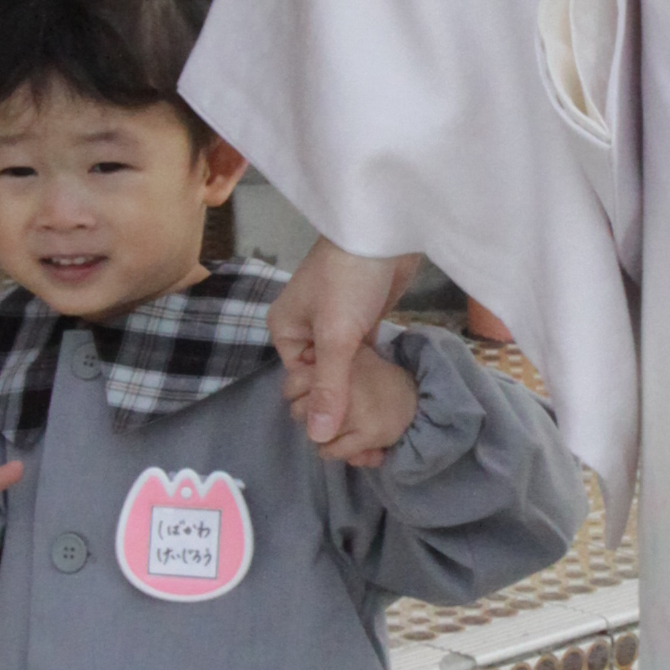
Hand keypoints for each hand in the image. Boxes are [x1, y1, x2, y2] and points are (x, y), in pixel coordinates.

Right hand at [271, 237, 418, 447]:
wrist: (383, 232)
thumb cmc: (348, 280)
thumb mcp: (336, 337)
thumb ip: (329, 388)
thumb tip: (317, 437)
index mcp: (285, 329)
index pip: (298, 380)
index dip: (319, 404)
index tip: (345, 430)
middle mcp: (305, 327)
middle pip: (320, 375)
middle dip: (339, 398)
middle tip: (365, 430)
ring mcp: (335, 322)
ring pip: (343, 366)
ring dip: (357, 386)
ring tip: (376, 418)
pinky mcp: (362, 318)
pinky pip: (361, 354)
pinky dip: (370, 369)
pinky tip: (384, 390)